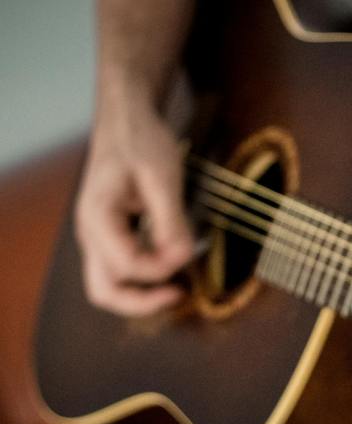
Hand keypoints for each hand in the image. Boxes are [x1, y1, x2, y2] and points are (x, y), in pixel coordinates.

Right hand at [75, 103, 193, 315]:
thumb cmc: (141, 142)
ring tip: (177, 287)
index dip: (162, 267)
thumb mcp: (162, 177)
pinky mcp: (111, 237)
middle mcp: (91, 233)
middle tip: (180, 294)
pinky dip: (144, 279)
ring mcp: (98, 238)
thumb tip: (183, 257)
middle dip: (143, 302)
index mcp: (98, 217)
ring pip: (110, 287)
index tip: (188, 252)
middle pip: (105, 292)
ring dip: (142, 294)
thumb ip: (171, 221)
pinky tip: (170, 268)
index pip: (128, 266)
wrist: (126, 122)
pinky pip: (121, 271)